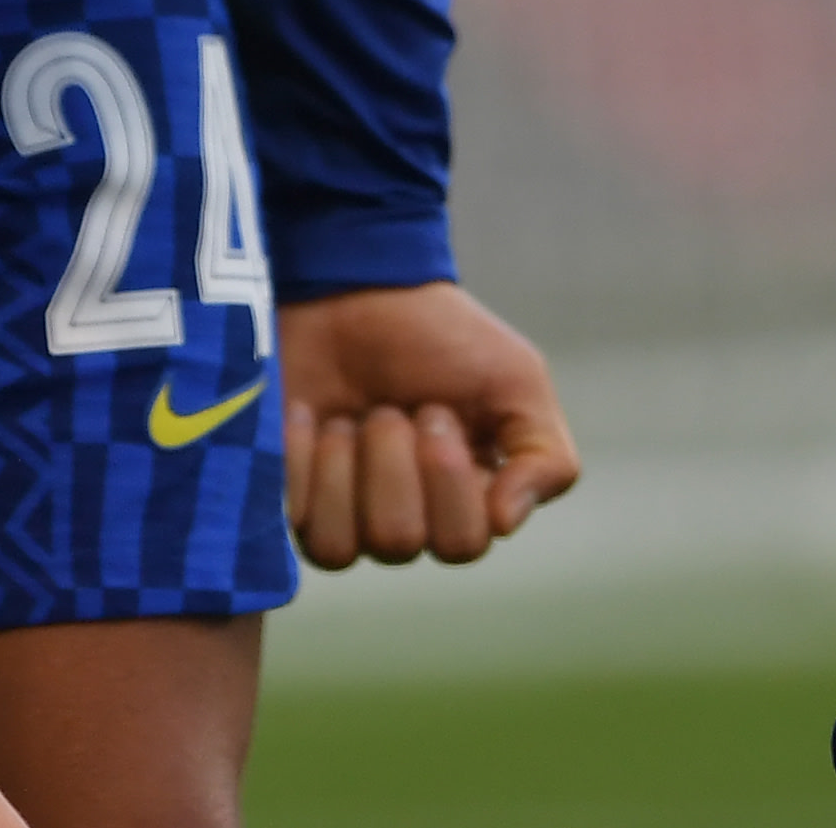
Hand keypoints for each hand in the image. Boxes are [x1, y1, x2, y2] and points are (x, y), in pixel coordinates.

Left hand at [279, 280, 581, 568]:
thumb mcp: (517, 380)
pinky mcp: (290, 502)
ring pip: (342, 546)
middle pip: (399, 542)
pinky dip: (300, 460)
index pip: (462, 543)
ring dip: (343, 464)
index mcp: (467, 504)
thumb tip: (506, 523)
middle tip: (390, 407)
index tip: (437, 409)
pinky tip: (309, 417)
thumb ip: (545, 457)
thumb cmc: (441, 335)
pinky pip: (291, 521)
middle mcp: (407, 522)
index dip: (444, 476)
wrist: (352, 289)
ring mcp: (344, 518)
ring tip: (346, 415)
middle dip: (391, 459)